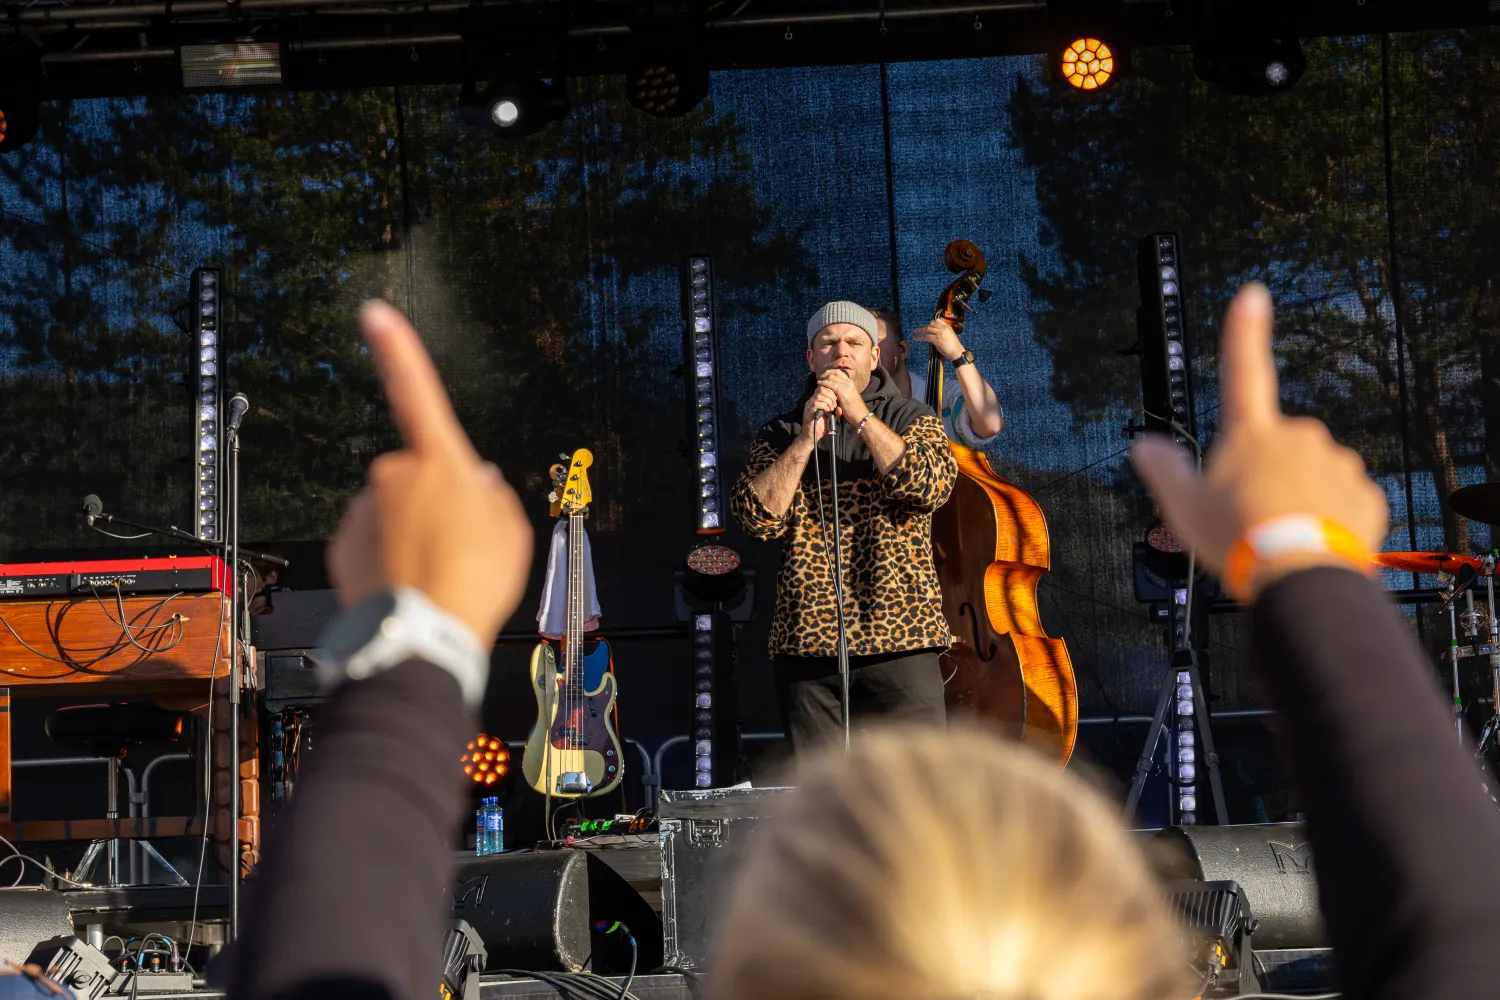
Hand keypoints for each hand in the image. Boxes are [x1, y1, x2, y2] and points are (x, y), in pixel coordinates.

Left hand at [327, 301, 533, 642]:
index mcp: (439, 461)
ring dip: (413, 535)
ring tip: (438, 572)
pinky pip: (372, 543)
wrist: (423, 636)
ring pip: (393, 514)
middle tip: (461, 545)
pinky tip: (411, 584)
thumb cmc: (473, 581)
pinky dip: (389, 559)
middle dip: (435, 502)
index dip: (397, 348)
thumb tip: (481, 486)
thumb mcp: (513, 533)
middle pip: (418, 477)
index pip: (415, 390)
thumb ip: (496, 498)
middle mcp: (393, 476)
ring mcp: (363, 511)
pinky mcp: (342, 546)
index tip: (373, 313)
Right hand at [800, 384, 838, 445]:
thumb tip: (840, 408)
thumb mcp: (831, 417)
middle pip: (822, 388)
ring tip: (832, 408)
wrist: (811, 437)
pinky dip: (824, 406)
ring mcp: (809, 405)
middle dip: (831, 395)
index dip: (832, 391)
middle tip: (835, 404)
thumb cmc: (821, 427)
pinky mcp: (808, 411)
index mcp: (816, 400)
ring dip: (828, 401)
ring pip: (819, 395)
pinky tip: (828, 411)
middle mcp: (811, 401)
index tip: (837, 400)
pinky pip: (816, 403)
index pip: (823, 387)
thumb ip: (835, 412)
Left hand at [816, 368, 868, 426]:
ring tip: (818, 382)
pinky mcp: (843, 393)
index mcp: (851, 383)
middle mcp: (849, 383)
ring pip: (832, 378)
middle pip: (835, 373)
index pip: (838, 372)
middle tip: (819, 378)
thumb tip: (833, 389)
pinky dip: (824, 384)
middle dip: (825, 374)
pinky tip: (820, 386)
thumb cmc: (854, 409)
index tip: (824, 376)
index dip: (830, 372)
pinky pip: (832, 385)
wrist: (861, 415)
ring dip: (824, 379)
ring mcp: (847, 387)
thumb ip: (842, 391)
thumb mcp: (848, 397)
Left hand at [913, 318, 963, 361]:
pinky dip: (920, 338)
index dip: (931, 323)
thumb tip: (933, 334)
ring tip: (915, 333)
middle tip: (918, 330)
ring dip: (920, 331)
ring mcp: (940, 333)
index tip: (926, 325)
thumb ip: (942, 333)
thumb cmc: (954, 346)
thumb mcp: (949, 336)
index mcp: (947, 327)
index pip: (937, 321)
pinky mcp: (937, 339)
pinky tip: (916, 339)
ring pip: (927, 330)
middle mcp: (943, 328)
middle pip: (931, 325)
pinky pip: (926, 337)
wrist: (957, 352)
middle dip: (924, 327)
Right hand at [1129, 284, 1387, 599]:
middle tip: (1247, 512)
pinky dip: (1327, 517)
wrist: (1300, 574)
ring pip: (1312, 473)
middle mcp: (1298, 437)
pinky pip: (1342, 500)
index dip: (1245, 331)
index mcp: (1251, 433)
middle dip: (1266, 470)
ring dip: (1298, 496)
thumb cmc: (1238, 537)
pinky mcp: (1364, 494)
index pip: (1242, 371)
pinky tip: (1309, 540)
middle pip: (1276, 445)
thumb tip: (1144, 446)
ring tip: (1277, 534)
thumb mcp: (1182, 506)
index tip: (1253, 295)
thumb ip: (1164, 470)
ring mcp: (1335, 463)